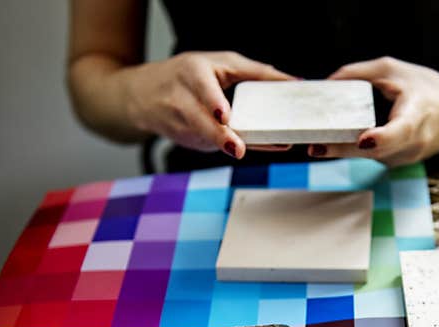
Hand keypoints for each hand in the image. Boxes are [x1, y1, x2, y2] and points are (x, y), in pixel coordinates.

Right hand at [119, 51, 293, 157]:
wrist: (144, 95)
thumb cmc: (190, 74)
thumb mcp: (220, 64)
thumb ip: (256, 73)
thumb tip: (294, 83)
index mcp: (192, 73)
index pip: (202, 88)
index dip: (213, 103)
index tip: (224, 116)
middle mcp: (181, 98)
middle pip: (201, 120)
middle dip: (219, 135)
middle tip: (238, 148)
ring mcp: (179, 123)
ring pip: (203, 137)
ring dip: (221, 145)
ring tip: (239, 150)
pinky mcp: (183, 139)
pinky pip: (207, 145)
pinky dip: (222, 146)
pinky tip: (238, 147)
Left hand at [308, 57, 438, 166]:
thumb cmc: (425, 89)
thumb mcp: (392, 70)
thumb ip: (358, 73)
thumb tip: (327, 84)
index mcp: (417, 114)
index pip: (401, 130)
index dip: (382, 137)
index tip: (364, 141)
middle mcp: (413, 142)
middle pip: (374, 151)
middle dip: (343, 150)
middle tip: (315, 147)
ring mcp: (405, 157)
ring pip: (368, 156)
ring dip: (344, 149)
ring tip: (319, 142)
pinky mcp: (396, 162)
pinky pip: (370, 156)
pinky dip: (354, 148)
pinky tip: (341, 138)